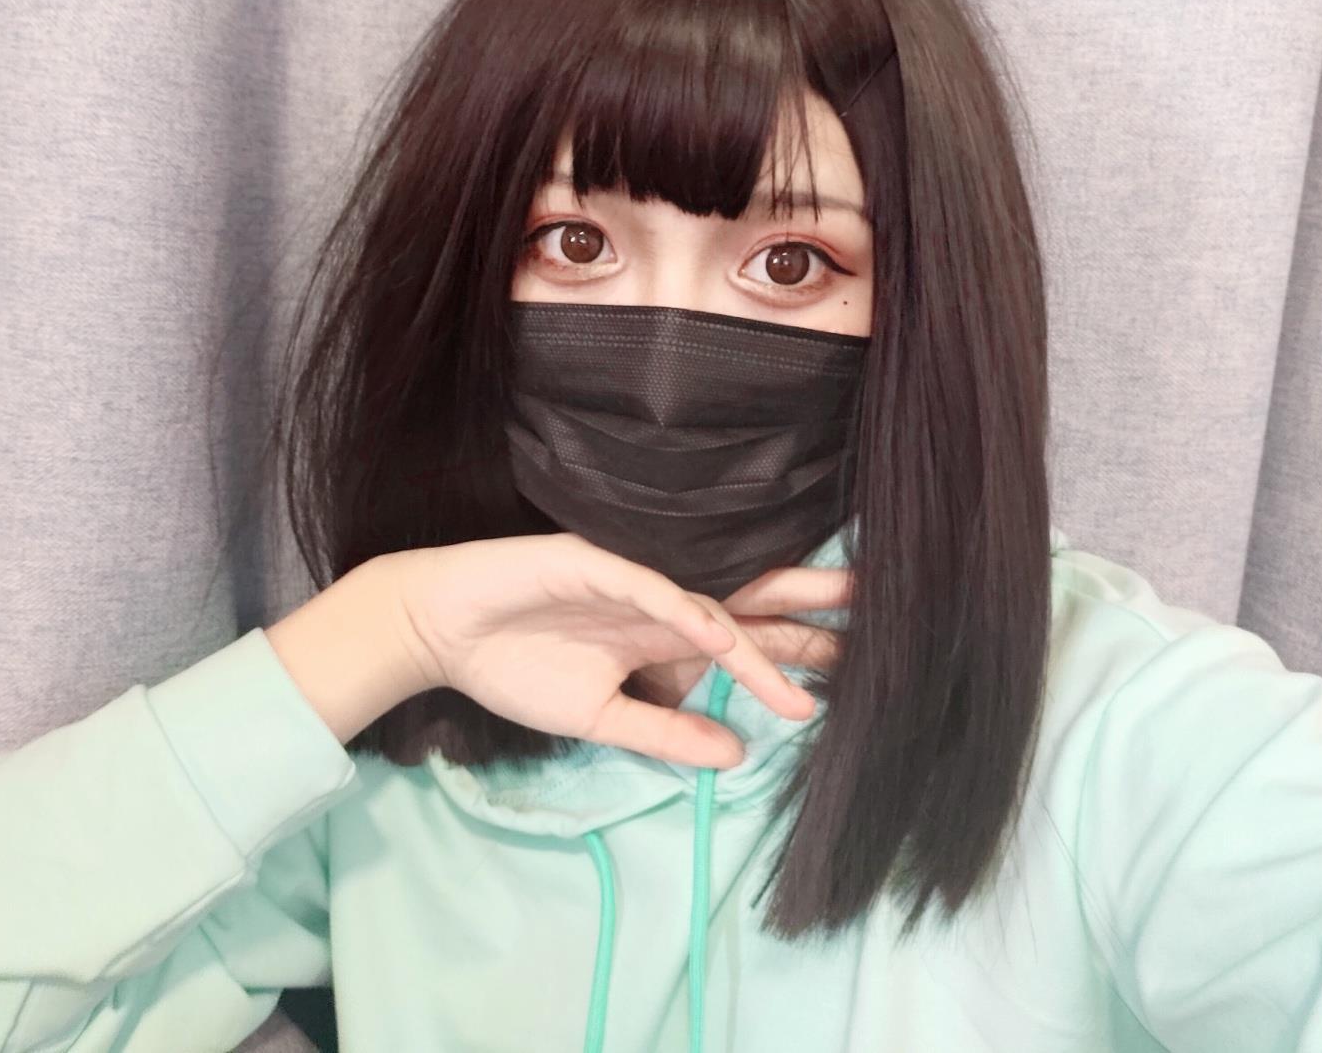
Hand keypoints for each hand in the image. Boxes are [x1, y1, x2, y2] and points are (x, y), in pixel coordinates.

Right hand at [380, 532, 819, 767]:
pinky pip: (650, 589)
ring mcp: (630, 581)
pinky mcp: (591, 563)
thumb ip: (666, 732)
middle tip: (878, 615)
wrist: (443, 630)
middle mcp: (659, 603)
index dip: (794, 659)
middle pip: (748, 604)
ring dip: (765, 623)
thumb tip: (738, 758)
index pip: (743, 645)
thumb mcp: (601, 718)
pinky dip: (687, 612)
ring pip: (712, 598)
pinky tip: (724, 638)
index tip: (849, 685)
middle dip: (809, 613)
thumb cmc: (516, 666)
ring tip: (820, 647)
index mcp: (663, 635)